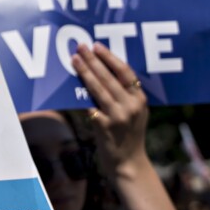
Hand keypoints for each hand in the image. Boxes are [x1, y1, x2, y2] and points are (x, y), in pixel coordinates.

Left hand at [72, 42, 149, 178]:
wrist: (128, 163)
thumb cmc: (129, 136)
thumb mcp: (135, 114)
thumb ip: (126, 96)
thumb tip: (104, 73)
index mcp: (140, 100)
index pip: (125, 72)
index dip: (110, 58)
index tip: (97, 46)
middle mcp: (130, 106)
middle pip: (109, 77)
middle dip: (93, 60)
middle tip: (81, 47)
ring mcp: (117, 116)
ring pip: (98, 88)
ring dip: (84, 72)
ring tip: (74, 60)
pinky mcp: (104, 126)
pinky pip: (89, 106)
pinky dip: (80, 95)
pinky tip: (70, 85)